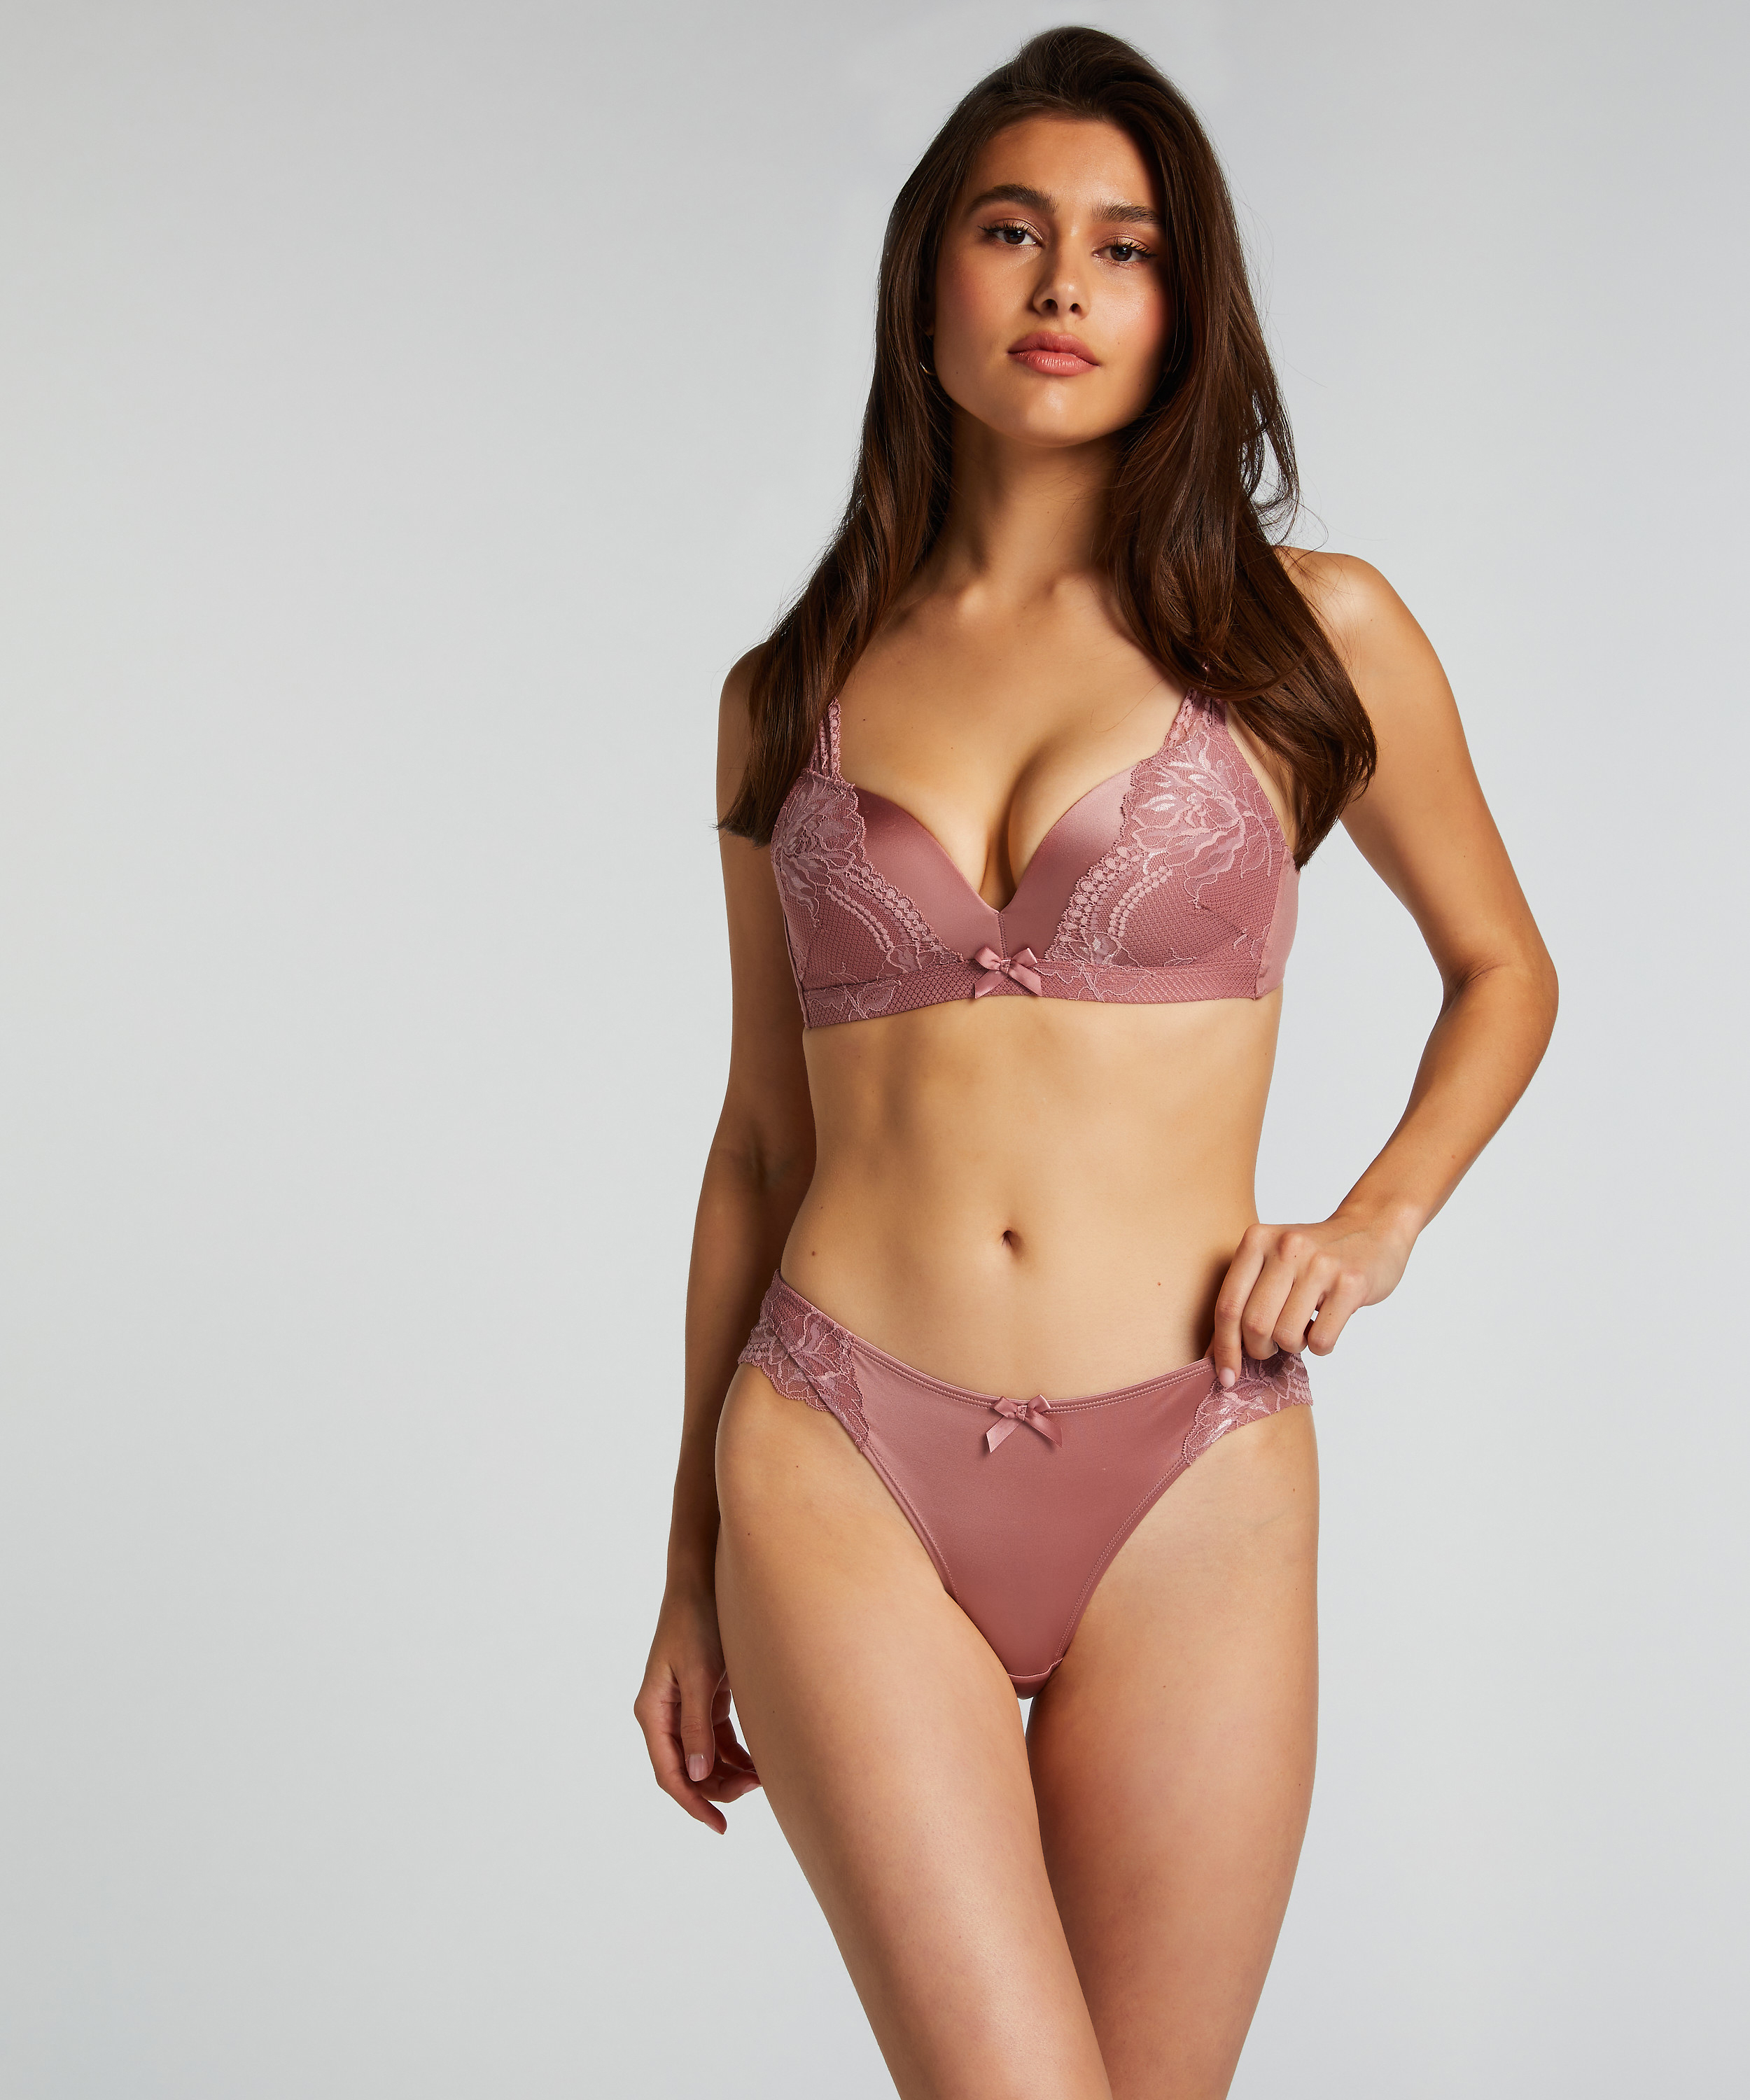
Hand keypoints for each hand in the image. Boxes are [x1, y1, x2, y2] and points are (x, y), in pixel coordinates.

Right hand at [634, 1577, 760, 1833]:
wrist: (703, 1580)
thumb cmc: (697, 1622)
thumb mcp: (700, 1675)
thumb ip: (698, 1726)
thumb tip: (698, 1776)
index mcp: (653, 1711)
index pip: (671, 1774)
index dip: (693, 1804)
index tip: (720, 1826)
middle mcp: (664, 1713)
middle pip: (688, 1770)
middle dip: (718, 1787)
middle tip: (755, 1789)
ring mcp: (683, 1705)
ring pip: (704, 1756)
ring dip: (729, 1771)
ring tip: (762, 1776)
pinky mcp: (702, 1695)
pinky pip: (715, 1737)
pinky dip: (734, 1752)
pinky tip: (758, 1759)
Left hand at [1211, 1211, 1414, 1385]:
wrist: (1372, 1229)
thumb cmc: (1313, 1257)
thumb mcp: (1272, 1261)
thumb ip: (1244, 1298)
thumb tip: (1215, 1357)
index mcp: (1257, 1239)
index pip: (1228, 1305)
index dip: (1224, 1347)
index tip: (1226, 1376)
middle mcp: (1286, 1247)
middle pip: (1254, 1325)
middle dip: (1260, 1349)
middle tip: (1272, 1345)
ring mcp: (1320, 1264)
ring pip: (1287, 1336)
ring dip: (1293, 1346)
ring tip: (1303, 1327)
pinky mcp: (1351, 1283)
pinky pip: (1321, 1340)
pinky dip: (1320, 1346)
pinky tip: (1325, 1325)